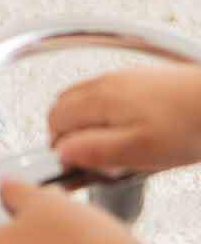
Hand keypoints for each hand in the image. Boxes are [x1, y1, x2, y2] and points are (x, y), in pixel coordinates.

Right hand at [50, 65, 200, 176]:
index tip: (76, 165)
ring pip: (85, 100)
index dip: (59, 145)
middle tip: (92, 158)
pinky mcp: (140, 80)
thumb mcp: (140, 152)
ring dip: (87, 123)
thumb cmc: (190, 126)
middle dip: (69, 133)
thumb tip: (62, 152)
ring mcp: (122, 78)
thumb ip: (95, 151)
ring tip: (115, 147)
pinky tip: (133, 132)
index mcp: (98, 99)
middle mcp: (105, 83)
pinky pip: (108, 96)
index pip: (55, 119)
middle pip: (64, 105)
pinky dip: (107, 115)